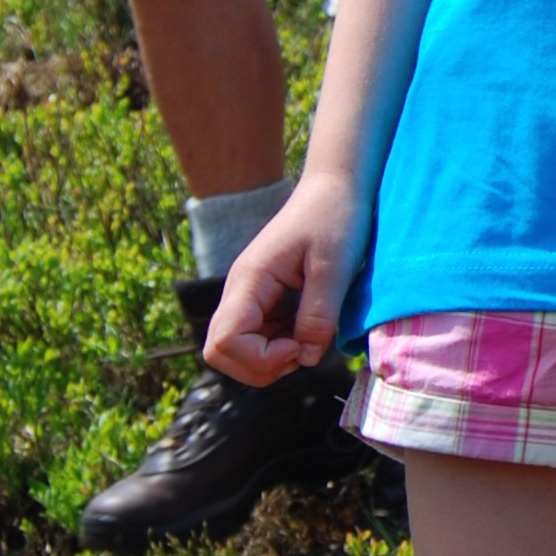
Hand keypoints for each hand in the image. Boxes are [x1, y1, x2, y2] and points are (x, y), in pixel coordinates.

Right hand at [207, 176, 367, 383]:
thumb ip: (318, 315)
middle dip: (259, 366)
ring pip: (235, 349)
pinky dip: (278, 346)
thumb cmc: (336, 219)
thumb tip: (304, 358)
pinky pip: (256, 337)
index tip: (300, 346)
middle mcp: (240, 290)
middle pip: (219, 351)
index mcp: (250, 280)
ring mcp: (249, 296)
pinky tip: (307, 330)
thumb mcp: (335, 268)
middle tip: (302, 351)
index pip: (225, 341)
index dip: (261, 359)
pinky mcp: (263, 300)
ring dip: (269, 359)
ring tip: (307, 340)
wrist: (335, 189)